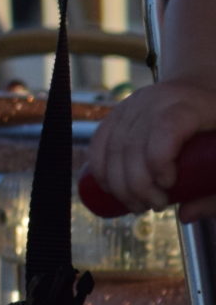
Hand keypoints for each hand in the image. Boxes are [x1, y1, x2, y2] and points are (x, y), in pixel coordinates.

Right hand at [83, 78, 215, 221]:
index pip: (166, 129)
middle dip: (138, 184)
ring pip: (113, 146)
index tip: (169, 186)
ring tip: (136, 205)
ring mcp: (130, 106)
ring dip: (118, 183)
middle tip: (155, 205)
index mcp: (186, 107)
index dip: (161, 160)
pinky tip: (109, 188)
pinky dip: (99, 167)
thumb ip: (214, 191)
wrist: (194, 90)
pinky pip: (99, 141)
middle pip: (133, 144)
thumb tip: (185, 215)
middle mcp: (153, 102)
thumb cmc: (214, 127)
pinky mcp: (115, 113)